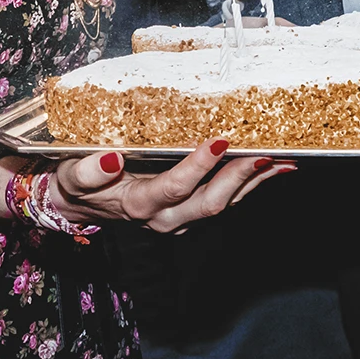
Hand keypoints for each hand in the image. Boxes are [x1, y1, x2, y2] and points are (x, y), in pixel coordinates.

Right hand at [52, 137, 293, 233]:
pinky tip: (274, 168)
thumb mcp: (74, 175)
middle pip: (210, 203)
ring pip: (225, 204)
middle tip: (264, 155)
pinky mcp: (192, 211)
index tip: (219, 140)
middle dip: (240, 178)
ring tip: (284, 162)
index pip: (175, 187)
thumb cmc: (77, 182)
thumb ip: (91, 171)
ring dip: (255, 184)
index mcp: (139, 204)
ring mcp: (182, 218)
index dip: (198, 167)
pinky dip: (251, 184)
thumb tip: (113, 158)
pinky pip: (227, 200)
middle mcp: (166, 217)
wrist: (79, 203)